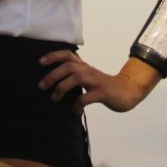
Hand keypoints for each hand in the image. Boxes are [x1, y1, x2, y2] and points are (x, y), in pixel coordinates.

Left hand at [38, 51, 160, 113]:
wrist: (126, 91)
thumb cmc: (103, 87)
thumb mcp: (88, 77)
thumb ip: (75, 75)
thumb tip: (54, 81)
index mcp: (84, 66)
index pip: (67, 55)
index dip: (53, 56)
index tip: (40, 62)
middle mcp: (88, 71)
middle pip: (68, 66)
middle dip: (52, 75)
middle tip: (41, 86)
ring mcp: (96, 81)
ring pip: (76, 78)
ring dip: (62, 87)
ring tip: (54, 98)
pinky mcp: (102, 93)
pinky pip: (86, 98)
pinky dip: (76, 105)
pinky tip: (73, 111)